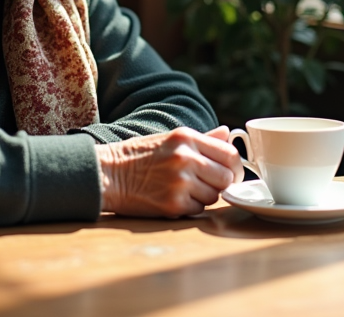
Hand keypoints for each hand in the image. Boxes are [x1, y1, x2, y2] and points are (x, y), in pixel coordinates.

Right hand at [96, 126, 243, 217]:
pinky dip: (190, 207)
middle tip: (207, 184)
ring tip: (184, 188)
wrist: (109, 174)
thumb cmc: (139, 156)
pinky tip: (174, 197)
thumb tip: (227, 133)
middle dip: (220, 183)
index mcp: (186, 138)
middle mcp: (185, 158)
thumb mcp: (171, 139)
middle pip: (226, 177)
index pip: (229, 154)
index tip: (230, 173)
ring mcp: (180, 182)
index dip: (234, 167)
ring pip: (214, 196)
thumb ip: (203, 139)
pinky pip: (198, 209)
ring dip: (204, 196)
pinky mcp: (173, 204)